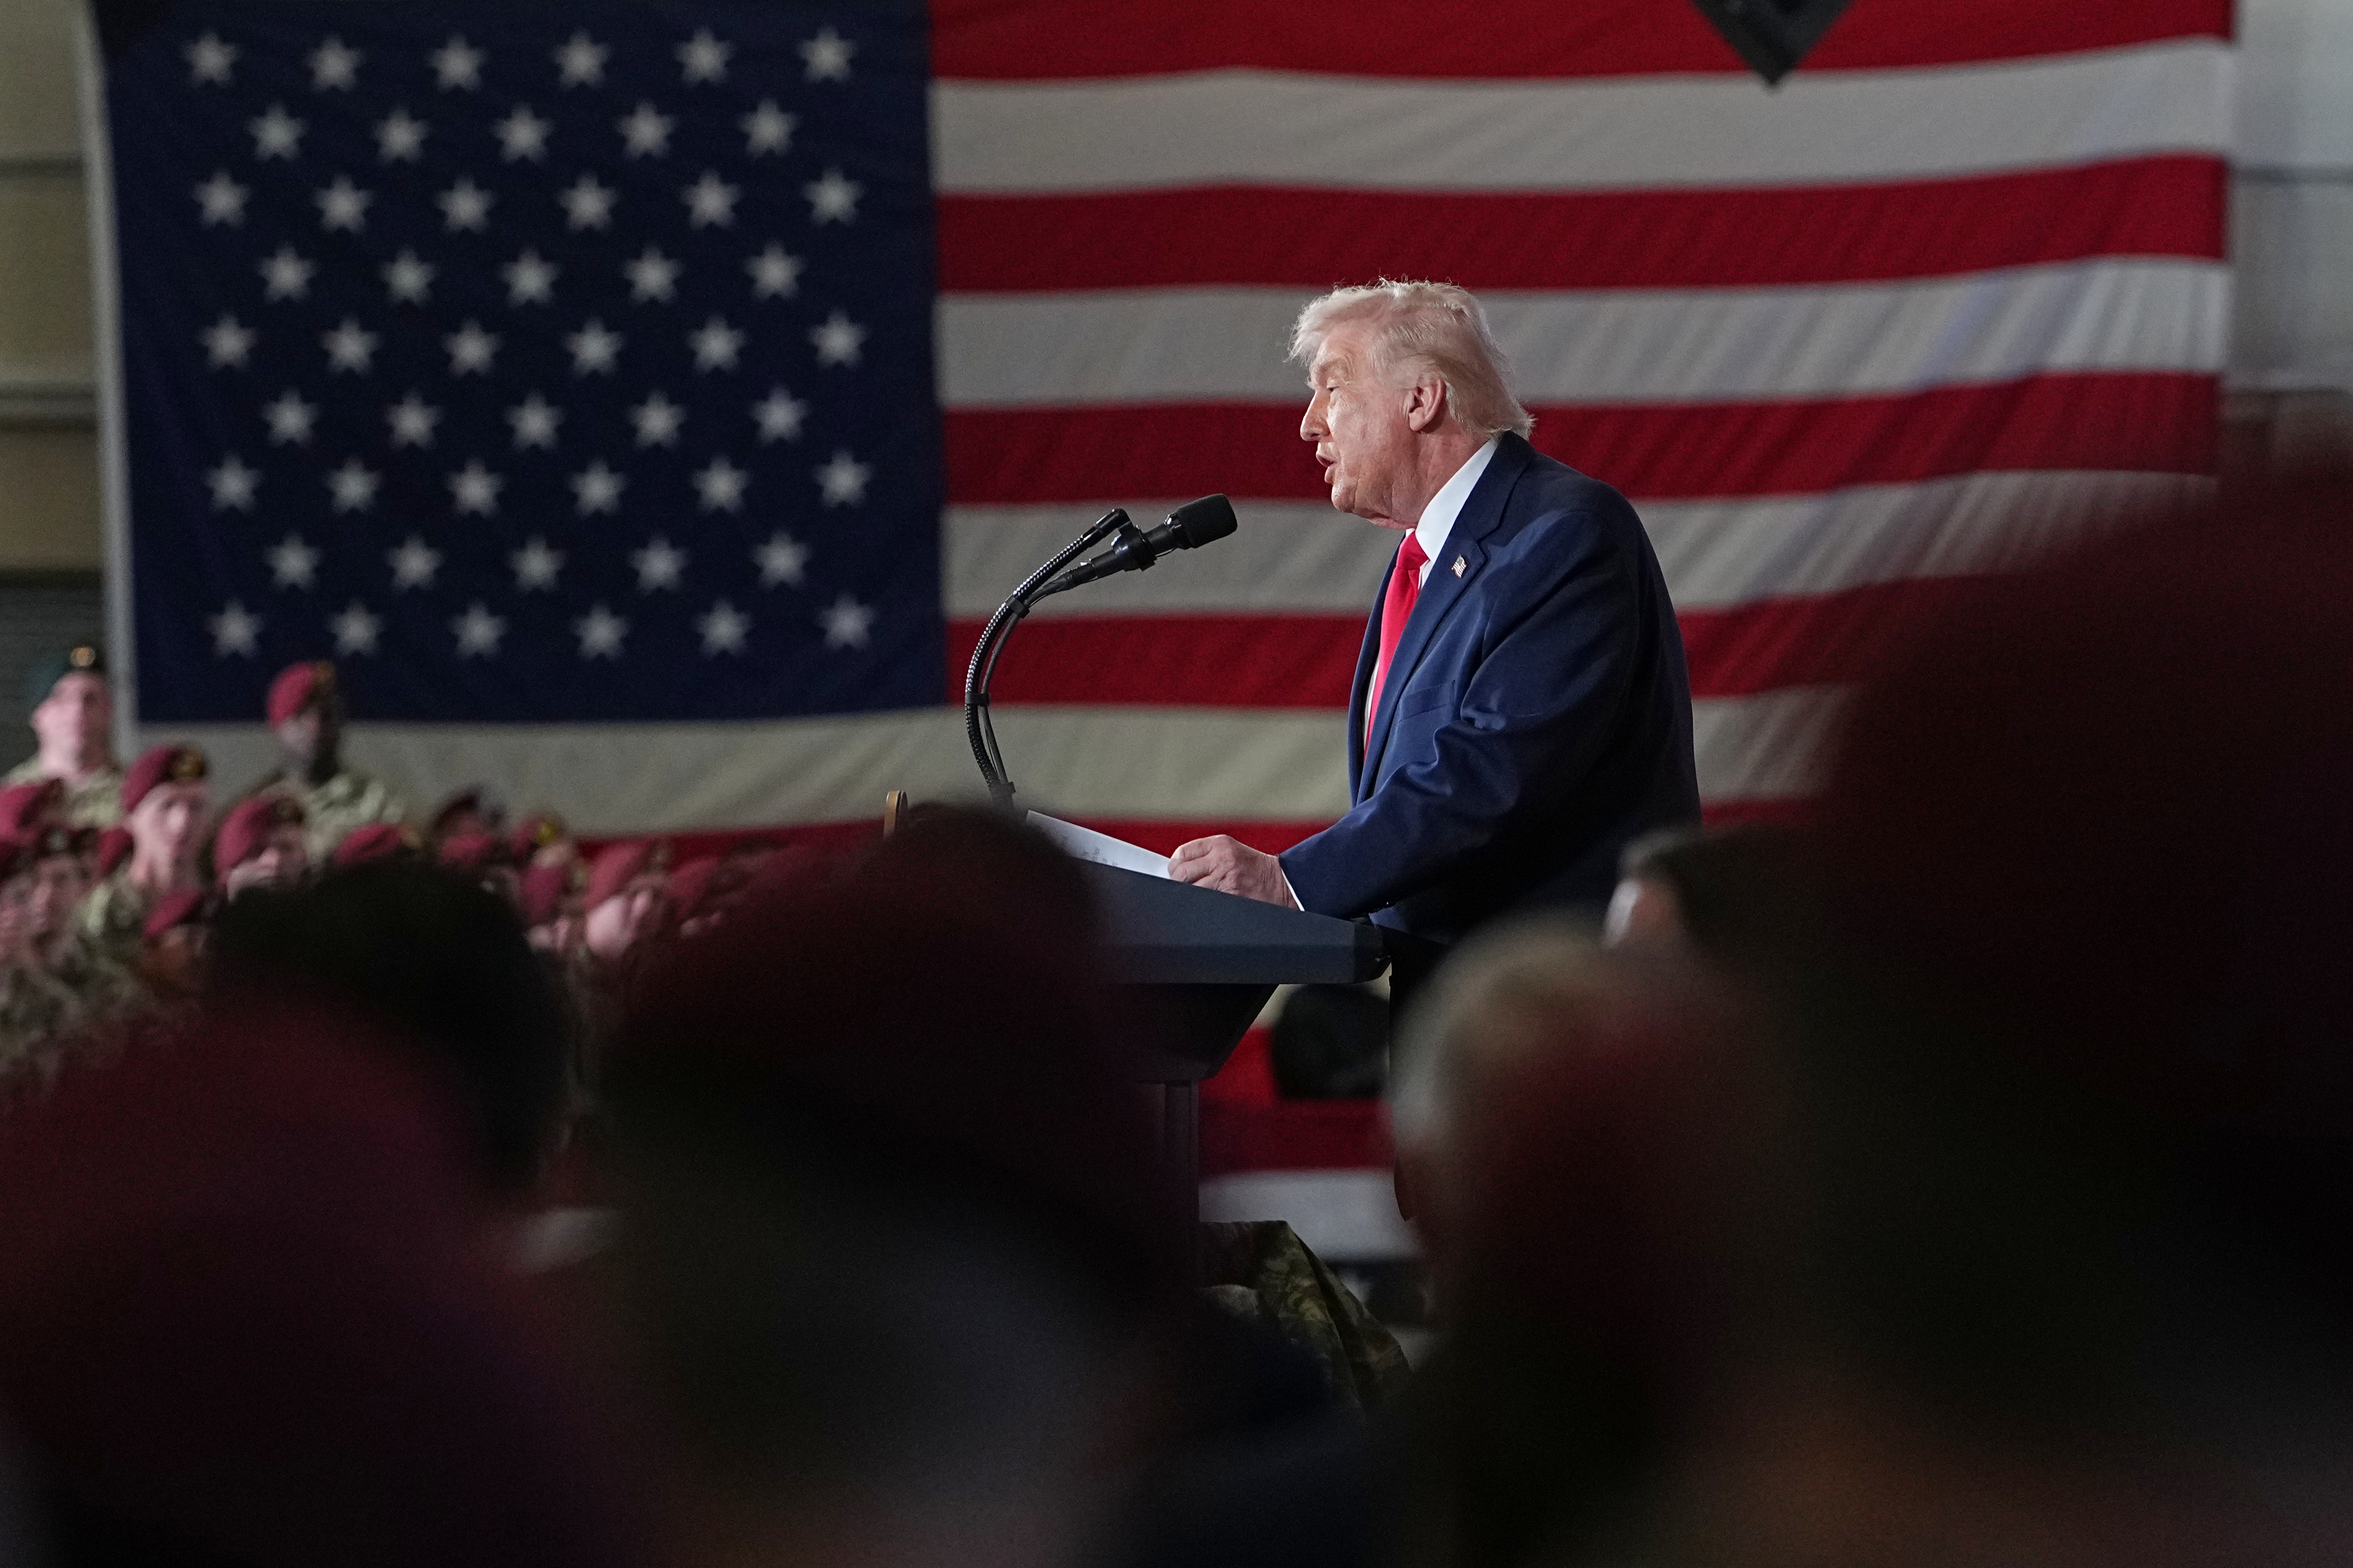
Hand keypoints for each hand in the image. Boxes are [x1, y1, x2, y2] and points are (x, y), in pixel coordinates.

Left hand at [1168, 836, 1299, 907]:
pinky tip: (1206, 904)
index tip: (1176, 873)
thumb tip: (1177, 869)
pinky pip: (1203, 902)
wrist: (1283, 883)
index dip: (1175, 866)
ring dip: (1188, 896)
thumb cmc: (1254, 869)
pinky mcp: (1230, 896)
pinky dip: (1200, 905)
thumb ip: (1206, 856)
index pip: (1182, 853)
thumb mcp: (1232, 852)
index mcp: (1220, 844)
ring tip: (1196, 897)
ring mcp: (1225, 879)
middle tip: (1183, 888)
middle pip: (1181, 873)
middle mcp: (1221, 859)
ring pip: (1189, 890)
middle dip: (1177, 883)